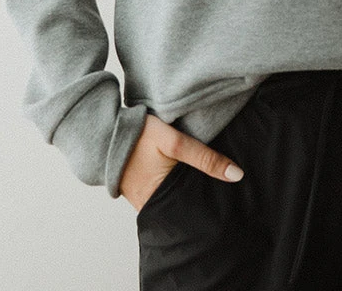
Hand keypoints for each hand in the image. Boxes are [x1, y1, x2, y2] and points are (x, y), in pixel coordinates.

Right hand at [119, 113, 244, 210]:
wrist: (104, 130)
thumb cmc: (138, 134)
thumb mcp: (175, 141)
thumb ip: (205, 157)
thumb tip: (237, 175)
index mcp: (157, 201)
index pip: (191, 212)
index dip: (208, 207)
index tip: (227, 203)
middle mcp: (148, 205)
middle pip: (183, 208)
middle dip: (200, 201)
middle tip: (222, 194)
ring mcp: (142, 199)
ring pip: (173, 200)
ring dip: (187, 192)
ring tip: (206, 186)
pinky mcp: (139, 189)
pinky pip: (162, 193)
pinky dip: (174, 186)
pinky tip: (185, 177)